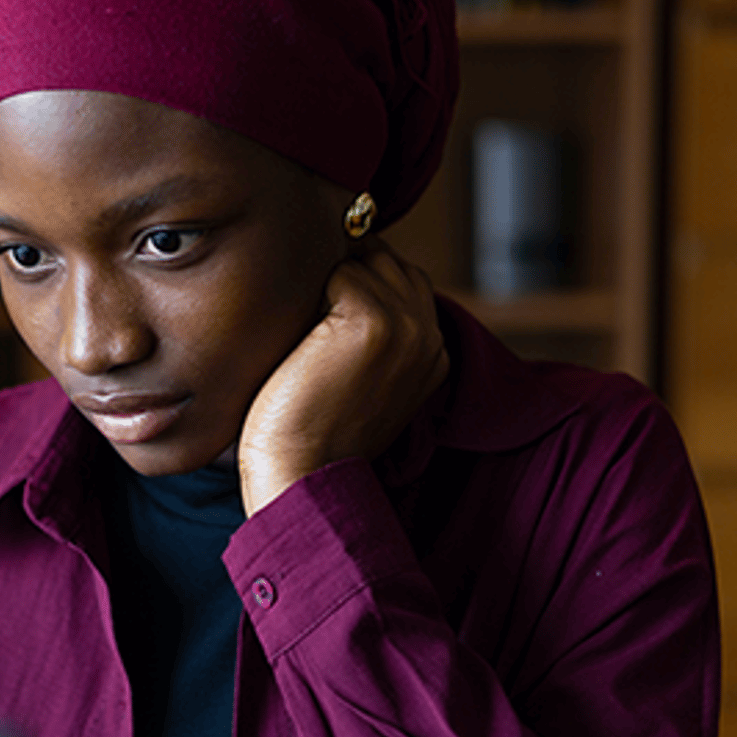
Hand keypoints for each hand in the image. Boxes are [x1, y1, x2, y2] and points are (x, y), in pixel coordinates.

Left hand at [236, 240, 448, 515]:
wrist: (302, 474)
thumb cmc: (313, 432)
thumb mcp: (361, 380)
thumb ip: (373, 335)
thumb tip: (344, 276)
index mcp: (435, 353)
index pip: (403, 279)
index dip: (359, 284)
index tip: (325, 318)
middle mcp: (430, 335)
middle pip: (385, 261)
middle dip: (344, 274)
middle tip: (309, 323)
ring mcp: (406, 325)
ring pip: (362, 261)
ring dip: (324, 286)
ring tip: (306, 340)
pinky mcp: (373, 320)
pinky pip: (337, 272)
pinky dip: (310, 296)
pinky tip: (301, 343)